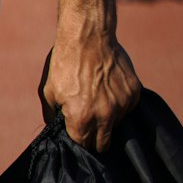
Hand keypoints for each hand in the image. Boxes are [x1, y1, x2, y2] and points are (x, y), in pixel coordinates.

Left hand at [39, 36, 140, 152]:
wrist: (87, 36)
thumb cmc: (64, 63)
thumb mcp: (48, 90)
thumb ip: (51, 115)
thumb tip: (54, 128)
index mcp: (81, 119)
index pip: (84, 147)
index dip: (79, 140)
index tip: (77, 132)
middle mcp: (105, 116)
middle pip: (103, 145)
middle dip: (95, 138)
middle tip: (88, 123)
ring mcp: (122, 105)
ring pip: (117, 126)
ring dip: (108, 119)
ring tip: (97, 98)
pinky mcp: (134, 93)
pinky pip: (127, 108)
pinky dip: (119, 103)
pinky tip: (108, 88)